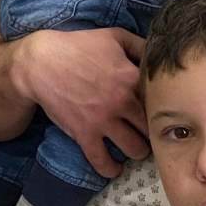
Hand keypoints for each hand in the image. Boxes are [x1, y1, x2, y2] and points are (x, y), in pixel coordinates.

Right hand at [15, 28, 148, 177]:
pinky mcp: (85, 134)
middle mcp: (123, 102)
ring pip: (135, 149)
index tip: (163, 110)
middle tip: (152, 133)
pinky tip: (114, 169)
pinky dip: (110, 169)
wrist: (41, 62)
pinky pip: (102, 160)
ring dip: (138, 151)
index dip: (164, 106)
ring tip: (136, 149)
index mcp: (133, 77)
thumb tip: (158, 53)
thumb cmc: (78, 46)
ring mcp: (104, 121)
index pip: (161, 99)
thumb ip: (140, 44)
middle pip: (152, 127)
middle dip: (154, 132)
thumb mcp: (114, 36)